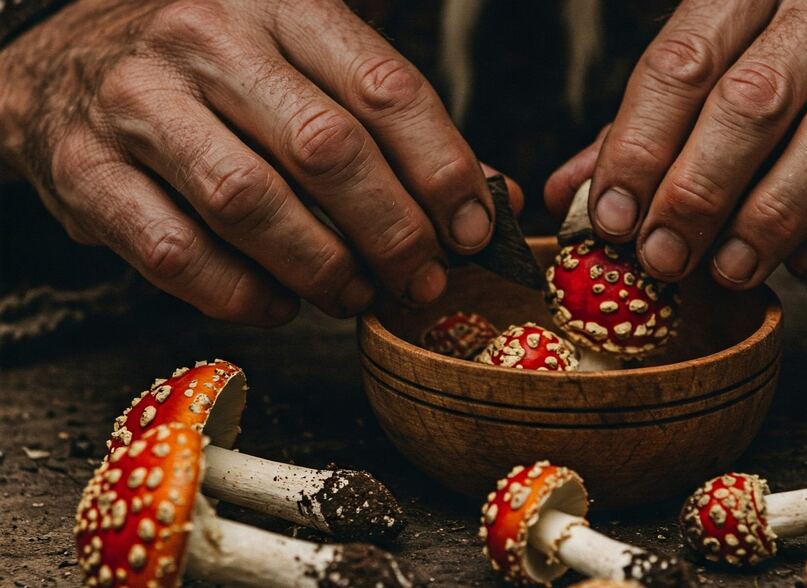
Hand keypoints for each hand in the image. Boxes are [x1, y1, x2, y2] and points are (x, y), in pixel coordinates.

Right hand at [0, 0, 522, 324]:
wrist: (62, 66)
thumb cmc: (212, 75)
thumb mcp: (301, 66)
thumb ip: (388, 125)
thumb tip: (492, 195)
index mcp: (278, 4)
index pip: (383, 88)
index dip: (443, 168)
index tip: (471, 229)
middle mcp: (205, 40)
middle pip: (325, 148)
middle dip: (391, 231)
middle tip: (421, 279)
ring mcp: (138, 103)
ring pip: (250, 202)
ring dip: (320, 268)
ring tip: (354, 296)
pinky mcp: (86, 172)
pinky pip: (176, 253)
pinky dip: (240, 294)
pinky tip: (278, 303)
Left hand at [547, 0, 806, 288]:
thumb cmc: (801, 67)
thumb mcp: (716, 74)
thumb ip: (645, 129)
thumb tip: (569, 193)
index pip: (683, 62)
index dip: (639, 146)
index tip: (613, 217)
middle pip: (752, 101)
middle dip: (698, 191)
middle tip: (663, 256)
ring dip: (770, 218)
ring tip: (728, 269)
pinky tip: (806, 261)